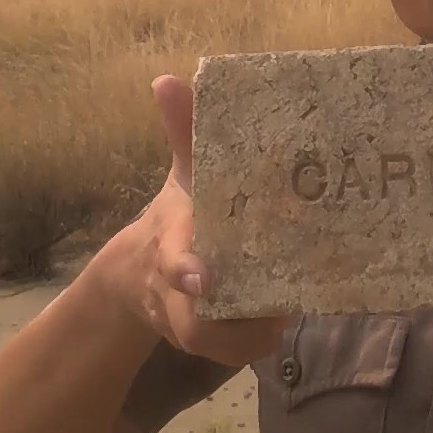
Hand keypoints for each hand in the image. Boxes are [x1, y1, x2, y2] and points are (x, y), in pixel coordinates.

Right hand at [87, 72, 288, 366]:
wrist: (139, 274)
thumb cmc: (180, 215)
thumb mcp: (183, 172)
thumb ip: (183, 130)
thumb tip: (166, 79)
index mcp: (172, 241)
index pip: (173, 259)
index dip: (186, 270)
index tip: (202, 276)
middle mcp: (179, 289)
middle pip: (195, 324)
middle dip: (227, 324)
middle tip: (277, 312)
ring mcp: (192, 319)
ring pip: (223, 346)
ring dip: (256, 333)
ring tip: (293, 310)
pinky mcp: (213, 340)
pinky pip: (238, 353)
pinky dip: (261, 340)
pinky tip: (292, 315)